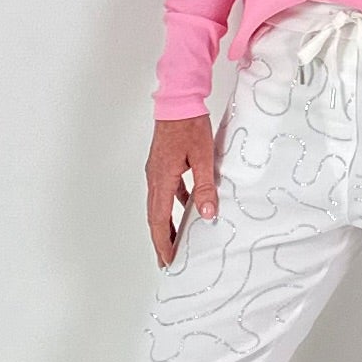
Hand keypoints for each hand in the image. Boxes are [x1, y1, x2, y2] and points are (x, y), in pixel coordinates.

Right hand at [146, 115, 217, 267]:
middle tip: (168, 262)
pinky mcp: (163, 164)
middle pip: (156, 217)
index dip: (163, 243)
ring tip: (176, 242)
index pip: (160, 220)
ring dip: (167, 225)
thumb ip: (205, 187)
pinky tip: (188, 208)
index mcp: (162, 179)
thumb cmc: (189, 125)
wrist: (178, 100)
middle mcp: (155, 178)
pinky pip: (167, 191)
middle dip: (162, 241)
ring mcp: (157, 171)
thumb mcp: (204, 157)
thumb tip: (207, 213)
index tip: (168, 261)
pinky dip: (174, 205)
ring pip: (160, 206)